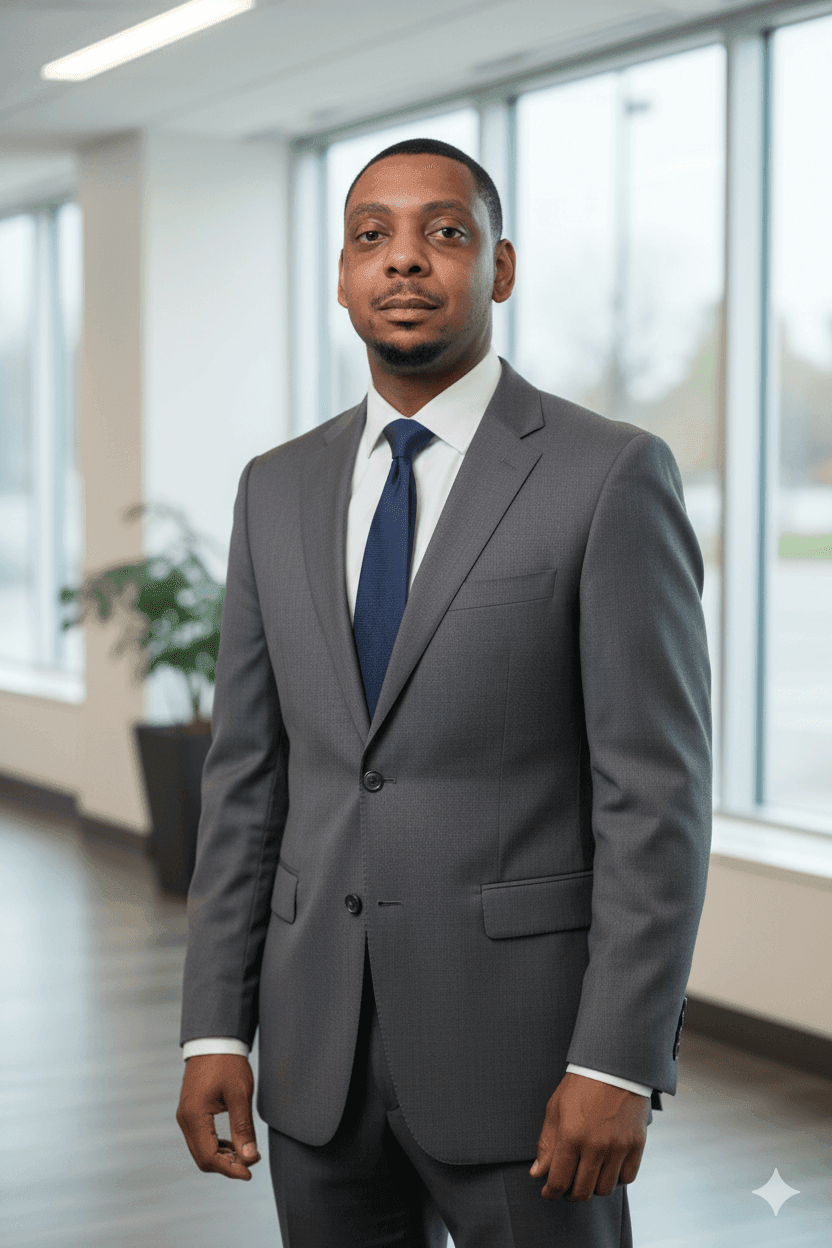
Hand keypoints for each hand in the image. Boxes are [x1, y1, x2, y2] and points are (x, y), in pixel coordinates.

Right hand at [176, 1054, 260, 1179]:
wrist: (214, 1040)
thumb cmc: (228, 1063)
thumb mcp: (240, 1094)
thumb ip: (243, 1127)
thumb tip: (250, 1158)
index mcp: (194, 1115)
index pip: (209, 1157)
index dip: (229, 1169)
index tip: (250, 1173)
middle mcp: (184, 1119)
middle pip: (202, 1158)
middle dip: (226, 1166)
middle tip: (250, 1164)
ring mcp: (185, 1115)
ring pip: (200, 1150)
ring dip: (222, 1157)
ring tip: (245, 1154)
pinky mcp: (190, 1111)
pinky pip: (200, 1138)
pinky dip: (216, 1146)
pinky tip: (233, 1143)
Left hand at [530, 1072, 648, 1200]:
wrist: (614, 1065)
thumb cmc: (581, 1085)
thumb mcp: (556, 1109)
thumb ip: (547, 1144)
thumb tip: (538, 1173)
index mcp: (571, 1136)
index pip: (559, 1181)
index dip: (551, 1192)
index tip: (549, 1192)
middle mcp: (596, 1146)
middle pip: (582, 1191)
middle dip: (570, 1194)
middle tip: (567, 1186)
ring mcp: (619, 1147)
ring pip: (605, 1189)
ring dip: (593, 1188)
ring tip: (587, 1176)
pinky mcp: (637, 1144)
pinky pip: (626, 1178)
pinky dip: (615, 1179)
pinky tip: (606, 1169)